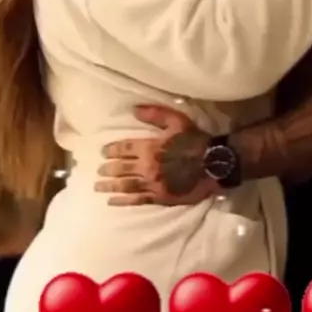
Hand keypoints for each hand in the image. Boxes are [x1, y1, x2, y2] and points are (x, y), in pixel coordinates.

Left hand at [94, 106, 217, 205]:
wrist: (214, 164)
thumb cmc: (195, 140)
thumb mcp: (177, 121)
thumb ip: (155, 114)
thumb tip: (134, 110)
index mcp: (149, 147)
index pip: (124, 149)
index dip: (112, 150)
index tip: (103, 152)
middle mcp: (147, 166)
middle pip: (121, 168)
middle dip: (108, 169)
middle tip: (99, 170)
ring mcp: (152, 184)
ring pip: (125, 185)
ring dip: (110, 186)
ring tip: (98, 186)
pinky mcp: (159, 197)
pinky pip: (137, 200)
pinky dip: (123, 201)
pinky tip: (112, 201)